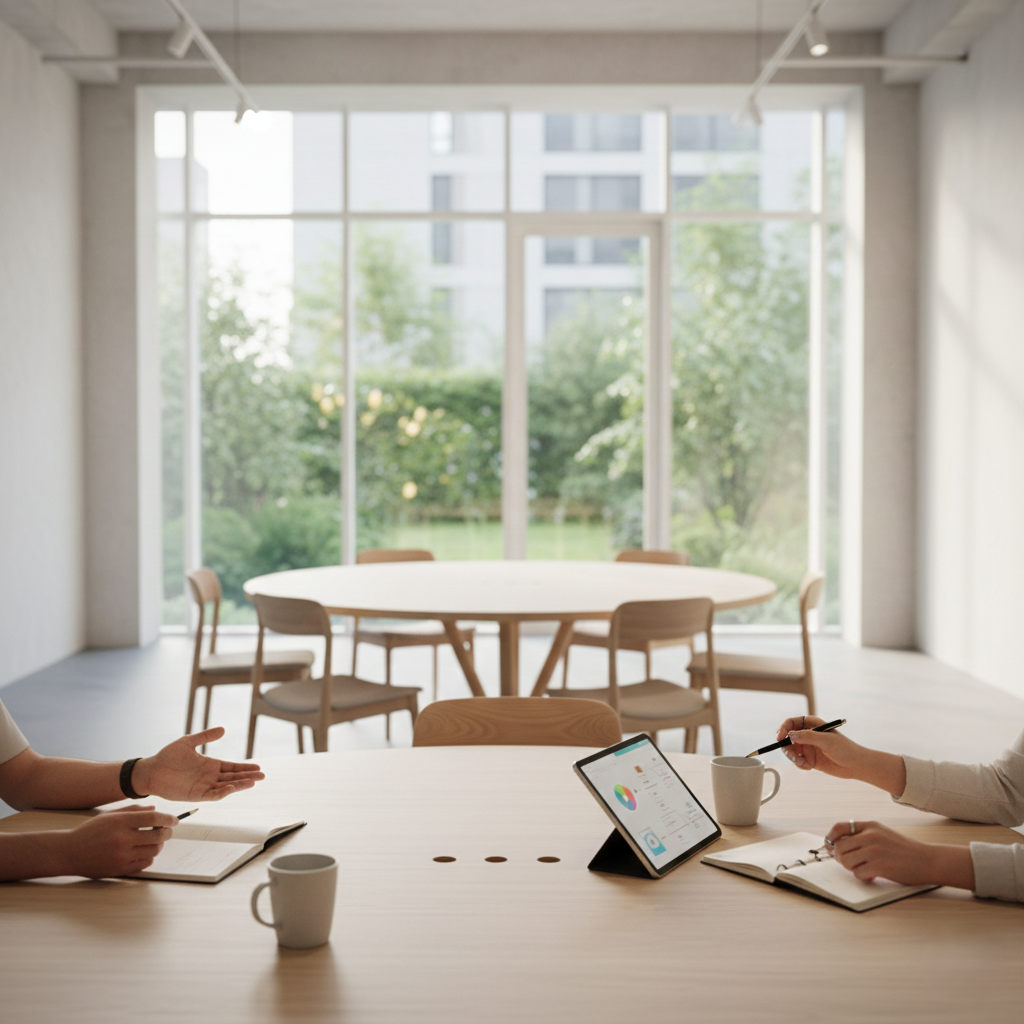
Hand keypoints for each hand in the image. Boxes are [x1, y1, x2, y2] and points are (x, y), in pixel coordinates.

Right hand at [58, 806, 177, 877]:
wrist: (69, 853)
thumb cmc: (90, 832)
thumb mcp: (110, 816)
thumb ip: (134, 810)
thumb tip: (155, 810)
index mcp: (120, 822)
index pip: (154, 819)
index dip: (168, 819)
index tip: (175, 820)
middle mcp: (122, 839)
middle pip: (158, 836)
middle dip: (167, 833)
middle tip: (166, 831)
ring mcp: (121, 856)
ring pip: (154, 851)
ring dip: (158, 845)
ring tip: (153, 841)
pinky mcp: (119, 870)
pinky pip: (144, 864)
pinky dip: (148, 857)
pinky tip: (143, 852)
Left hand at [131, 728, 263, 801]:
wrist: (150, 771)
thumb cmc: (167, 756)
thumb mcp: (188, 742)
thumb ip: (205, 737)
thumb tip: (223, 729)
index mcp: (210, 765)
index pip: (232, 767)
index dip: (245, 767)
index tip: (258, 767)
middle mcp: (209, 777)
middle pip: (233, 777)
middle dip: (248, 776)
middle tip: (263, 775)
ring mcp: (203, 786)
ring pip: (226, 787)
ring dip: (239, 785)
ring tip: (253, 781)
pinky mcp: (195, 795)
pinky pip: (212, 795)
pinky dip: (223, 792)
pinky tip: (232, 788)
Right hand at [775, 716, 863, 776]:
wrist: (856, 765)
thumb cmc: (845, 749)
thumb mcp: (826, 740)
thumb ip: (808, 736)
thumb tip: (790, 735)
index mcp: (812, 725)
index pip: (792, 722)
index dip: (784, 728)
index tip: (780, 738)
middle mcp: (809, 735)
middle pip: (788, 738)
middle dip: (787, 747)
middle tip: (792, 755)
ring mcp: (809, 747)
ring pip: (791, 750)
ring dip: (793, 757)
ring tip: (803, 763)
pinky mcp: (810, 759)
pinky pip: (798, 761)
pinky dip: (800, 765)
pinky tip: (810, 767)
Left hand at [825, 820, 974, 889]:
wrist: (928, 860)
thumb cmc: (906, 850)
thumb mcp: (883, 834)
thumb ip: (864, 836)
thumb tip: (839, 844)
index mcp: (870, 826)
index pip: (839, 827)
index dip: (830, 838)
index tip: (830, 846)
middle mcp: (870, 836)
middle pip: (838, 847)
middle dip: (840, 857)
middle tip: (851, 863)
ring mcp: (873, 851)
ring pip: (845, 861)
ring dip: (852, 868)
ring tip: (865, 868)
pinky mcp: (878, 866)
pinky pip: (857, 873)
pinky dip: (863, 877)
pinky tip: (874, 875)